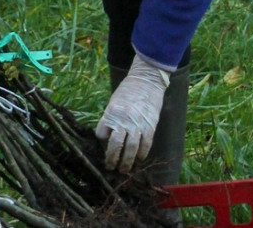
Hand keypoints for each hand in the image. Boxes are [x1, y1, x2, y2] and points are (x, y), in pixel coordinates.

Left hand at [95, 53, 169, 172]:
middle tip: (111, 169)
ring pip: (131, 149)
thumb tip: (107, 140)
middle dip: (112, 160)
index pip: (101, 134)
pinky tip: (138, 160)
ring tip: (124, 170)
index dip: (102, 143)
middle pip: (115, 146)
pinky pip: (145, 145)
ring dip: (127, 162)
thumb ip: (110, 120)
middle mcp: (123, 120)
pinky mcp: (150, 126)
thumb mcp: (113, 103)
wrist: (146, 81)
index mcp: (111, 113)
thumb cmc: (127, 92)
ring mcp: (138, 124)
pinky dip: (141, 155)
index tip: (103, 149)